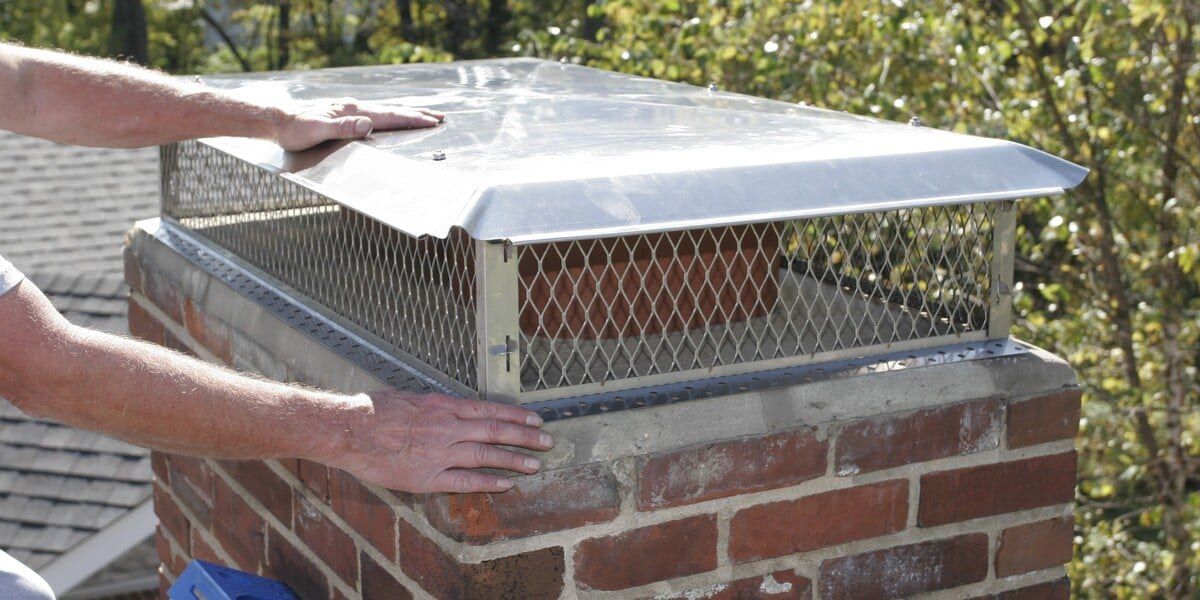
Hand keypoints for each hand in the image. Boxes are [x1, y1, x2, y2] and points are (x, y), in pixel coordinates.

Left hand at [275, 98, 443, 151]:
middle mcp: (354, 107)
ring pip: (386, 110)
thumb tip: (367, 123)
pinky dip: (392, 116)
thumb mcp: (316, 130)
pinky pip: (376, 114)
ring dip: (407, 114)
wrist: (277, 121)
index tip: (432, 122)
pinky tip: (393, 118)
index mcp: (352, 111)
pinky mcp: (345, 114)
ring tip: (424, 116)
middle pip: (393, 110)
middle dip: (418, 114)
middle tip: (440, 118)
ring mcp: (350, 109)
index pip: (389, 116)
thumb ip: (343, 127)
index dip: (412, 119)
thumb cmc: (294, 130)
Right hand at [320, 391, 553, 492]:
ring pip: (486, 455)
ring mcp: (440, 452)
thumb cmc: (375, 410)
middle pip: (496, 431)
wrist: (350, 429)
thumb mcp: (411, 398)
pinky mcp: (428, 476)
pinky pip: (465, 480)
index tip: (535, 419)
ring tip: (536, 464)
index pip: (490, 410)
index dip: (516, 415)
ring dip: (514, 459)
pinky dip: (488, 482)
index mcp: (444, 406)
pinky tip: (507, 484)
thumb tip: (452, 409)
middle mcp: (448, 427)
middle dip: (525, 436)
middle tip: (548, 441)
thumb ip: (436, 406)